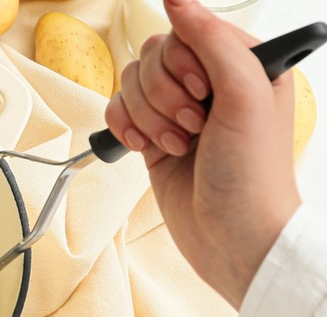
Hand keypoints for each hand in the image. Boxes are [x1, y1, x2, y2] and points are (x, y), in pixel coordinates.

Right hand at [105, 0, 300, 308]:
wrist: (233, 239)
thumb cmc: (253, 177)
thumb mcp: (246, 97)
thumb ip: (213, 41)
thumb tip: (176, 0)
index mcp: (242, 65)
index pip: (187, 33)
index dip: (183, 64)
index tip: (203, 94)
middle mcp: (208, 85)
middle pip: (152, 57)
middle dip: (163, 97)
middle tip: (192, 127)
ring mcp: (177, 111)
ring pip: (131, 84)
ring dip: (147, 118)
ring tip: (176, 146)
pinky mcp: (152, 136)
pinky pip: (117, 111)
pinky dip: (124, 129)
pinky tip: (144, 149)